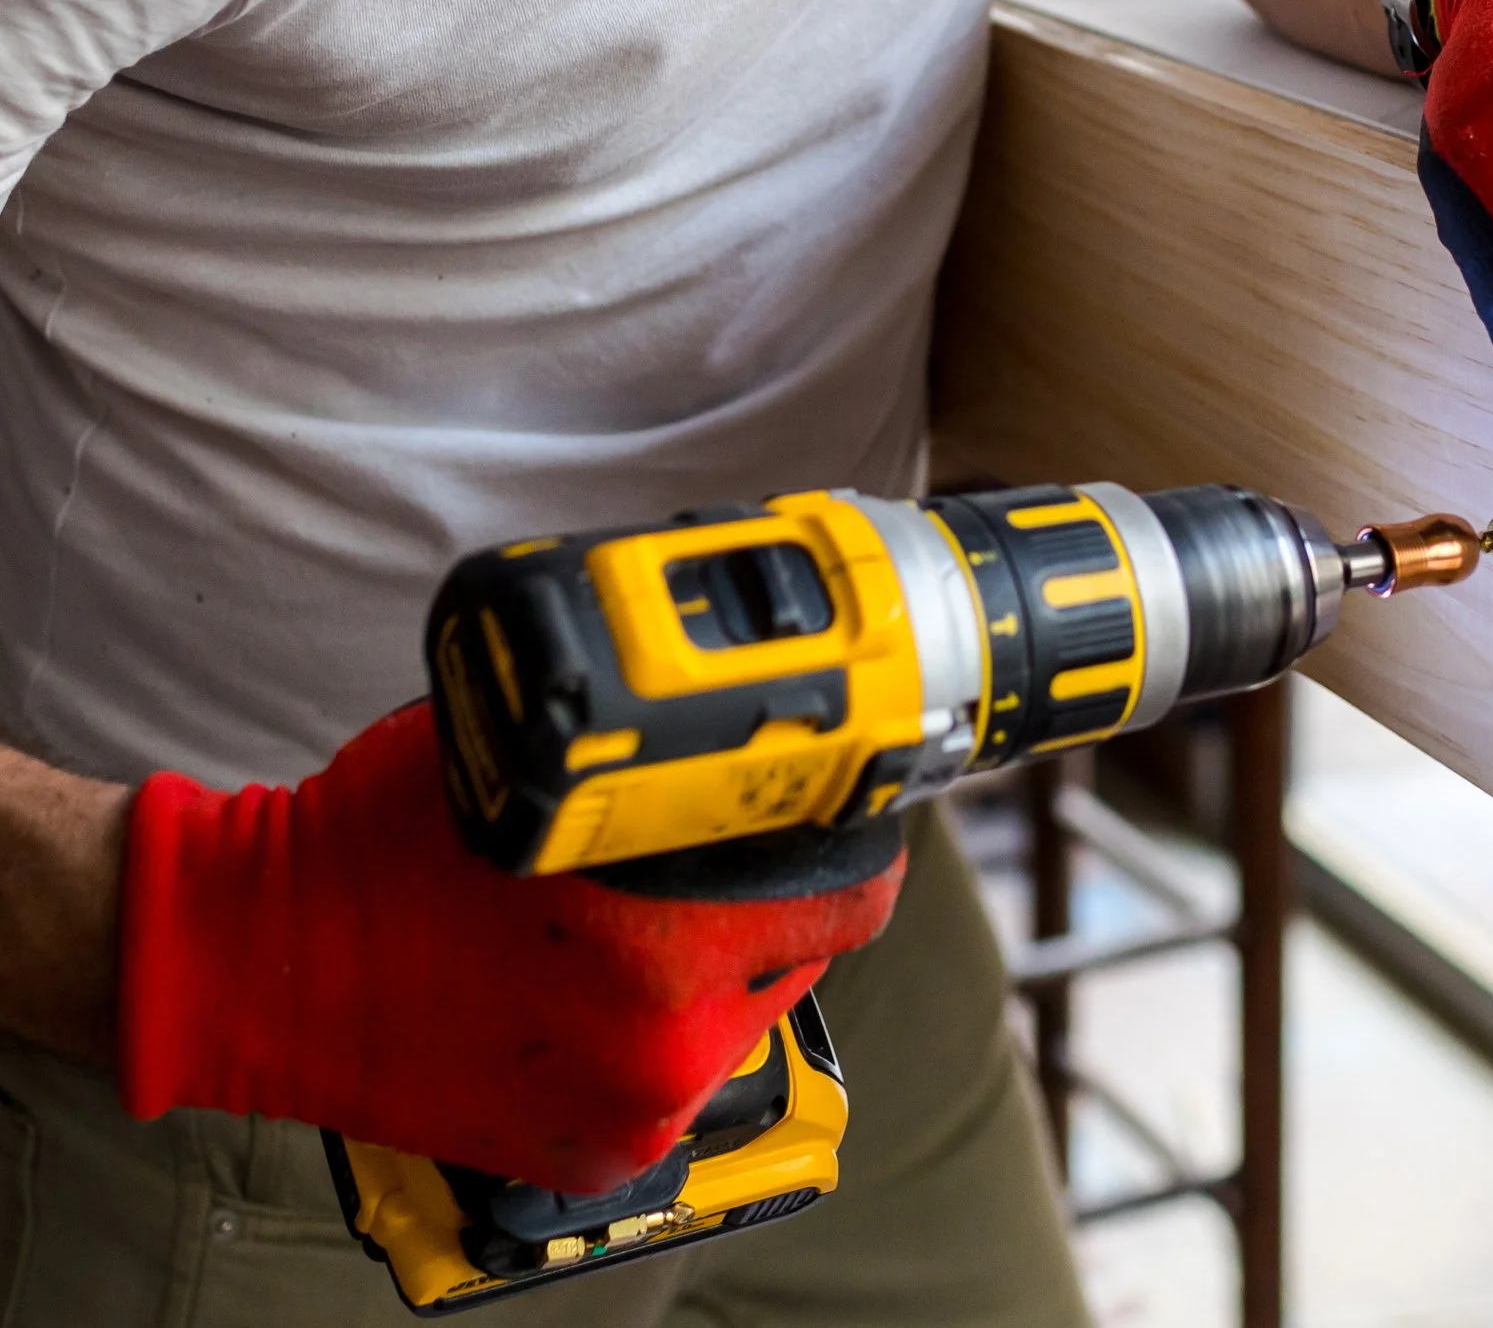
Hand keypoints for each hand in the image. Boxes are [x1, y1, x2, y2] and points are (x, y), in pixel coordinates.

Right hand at [117, 705, 903, 1192]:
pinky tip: (595, 991)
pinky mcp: (595, 1154)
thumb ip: (652, 756)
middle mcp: (668, 1037)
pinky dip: (656, 1035)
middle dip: (769, 900)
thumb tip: (743, 723)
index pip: (852, 896)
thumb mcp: (534, 753)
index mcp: (668, 937)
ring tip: (630, 926)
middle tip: (709, 862)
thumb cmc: (380, 840)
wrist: (253, 960)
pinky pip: (676, 1079)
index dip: (848, 841)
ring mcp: (634, 1107)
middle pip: (801, 952)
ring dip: (713, 970)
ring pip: (740, 1017)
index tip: (830, 814)